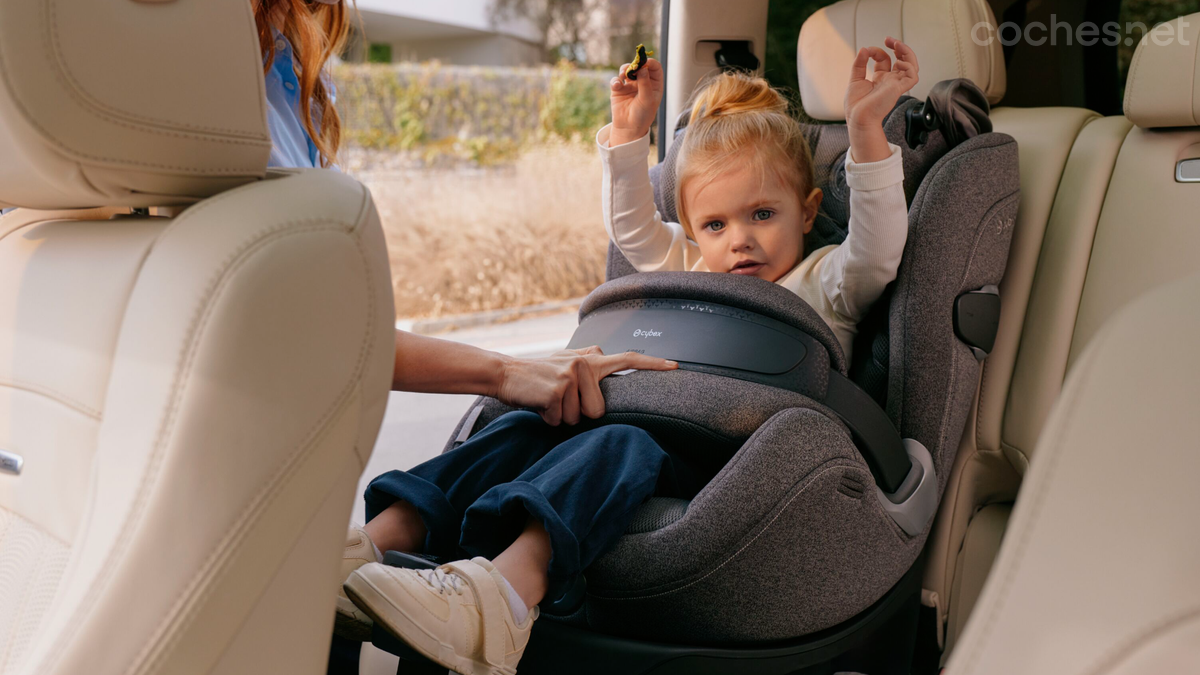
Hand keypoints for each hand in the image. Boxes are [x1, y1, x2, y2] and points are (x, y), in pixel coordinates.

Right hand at [495, 346, 676, 425]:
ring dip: (560, 416)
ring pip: (577, 419)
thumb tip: (604, 359)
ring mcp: (571, 376)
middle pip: (598, 411)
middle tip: (559, 398)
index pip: (627, 359)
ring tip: (548, 399)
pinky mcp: (557, 390)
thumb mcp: (566, 364)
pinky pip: (559, 421)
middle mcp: (585, 363)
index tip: (675, 366)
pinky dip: (547, 418)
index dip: (652, 365)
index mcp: (591, 359)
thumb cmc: (539, 376)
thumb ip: (588, 363)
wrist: (505, 374)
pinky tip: (539, 403)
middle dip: (577, 414)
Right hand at [609, 58, 663, 146]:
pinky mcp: (619, 89)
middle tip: (632, 68)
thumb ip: (645, 84)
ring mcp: (630, 84)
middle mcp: (643, 82)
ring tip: (623, 75)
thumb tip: (642, 68)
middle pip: (640, 66)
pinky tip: (617, 85)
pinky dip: (615, 80)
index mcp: (654, 84)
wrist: (628, 128)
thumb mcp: (647, 100)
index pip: (655, 67)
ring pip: (627, 69)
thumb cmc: (642, 115)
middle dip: (635, 65)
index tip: (644, 63)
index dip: (650, 63)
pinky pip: (616, 79)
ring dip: (624, 69)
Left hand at [844, 37, 918, 161]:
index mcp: (880, 78)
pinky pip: (913, 76)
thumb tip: (864, 49)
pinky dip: (909, 66)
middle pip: (903, 59)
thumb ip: (859, 64)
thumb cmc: (856, 105)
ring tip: (897, 44)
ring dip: (907, 52)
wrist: (858, 119)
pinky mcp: (899, 89)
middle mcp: (890, 80)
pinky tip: (898, 63)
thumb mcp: (855, 79)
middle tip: (890, 40)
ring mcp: (896, 84)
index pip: (885, 59)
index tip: (867, 51)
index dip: (878, 51)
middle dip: (899, 47)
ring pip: (912, 65)